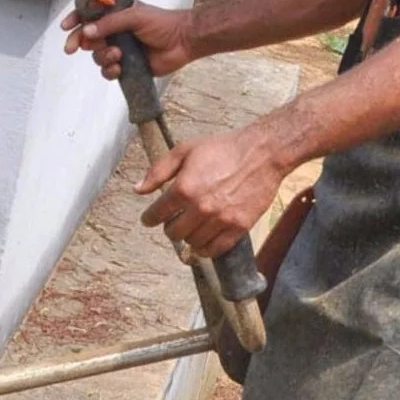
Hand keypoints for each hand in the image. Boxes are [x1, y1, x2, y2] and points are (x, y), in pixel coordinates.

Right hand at [60, 3, 196, 78]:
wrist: (183, 41)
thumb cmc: (162, 23)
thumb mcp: (134, 15)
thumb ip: (109, 23)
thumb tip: (86, 31)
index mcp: (115, 15)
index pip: (89, 15)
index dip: (75, 20)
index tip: (66, 27)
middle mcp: (114, 32)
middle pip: (87, 38)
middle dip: (78, 43)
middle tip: (72, 49)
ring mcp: (120, 49)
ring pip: (97, 56)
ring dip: (103, 57)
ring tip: (118, 55)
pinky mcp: (126, 66)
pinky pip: (108, 71)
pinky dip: (110, 71)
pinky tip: (120, 67)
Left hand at [135, 125, 287, 258]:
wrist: (261, 154)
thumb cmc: (223, 149)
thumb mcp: (184, 150)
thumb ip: (158, 171)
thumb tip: (138, 189)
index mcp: (184, 188)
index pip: (157, 214)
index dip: (149, 218)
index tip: (149, 219)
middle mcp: (201, 207)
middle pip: (174, 233)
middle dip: (169, 227)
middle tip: (173, 221)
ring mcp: (221, 219)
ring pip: (193, 243)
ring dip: (188, 238)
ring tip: (190, 227)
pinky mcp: (239, 227)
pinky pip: (216, 250)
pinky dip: (206, 249)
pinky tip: (203, 242)